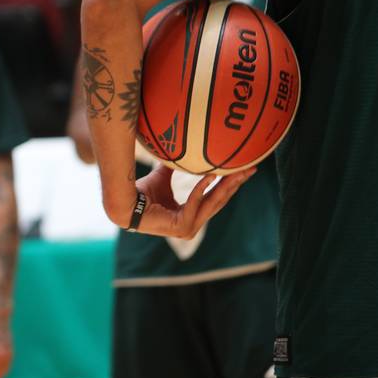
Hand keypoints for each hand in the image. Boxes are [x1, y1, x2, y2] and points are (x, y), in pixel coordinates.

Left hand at [134, 165, 255, 238]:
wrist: (126, 202)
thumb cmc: (142, 191)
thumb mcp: (163, 176)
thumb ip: (174, 166)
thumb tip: (181, 148)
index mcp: (190, 214)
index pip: (215, 199)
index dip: (229, 184)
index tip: (243, 170)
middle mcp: (193, 224)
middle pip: (219, 201)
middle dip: (235, 184)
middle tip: (250, 168)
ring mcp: (188, 228)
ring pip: (212, 203)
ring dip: (226, 186)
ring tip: (238, 171)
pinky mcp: (182, 228)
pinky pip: (196, 203)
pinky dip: (202, 188)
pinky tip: (210, 175)